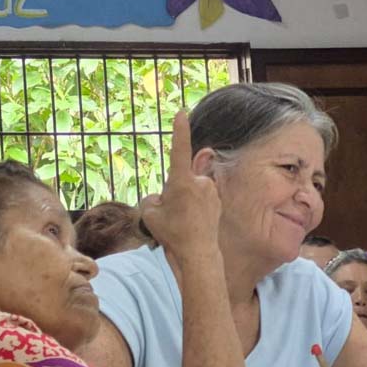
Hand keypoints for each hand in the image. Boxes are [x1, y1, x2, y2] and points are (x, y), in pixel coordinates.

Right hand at [140, 110, 220, 260]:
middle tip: (171, 214)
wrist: (197, 253)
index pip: (179, 150)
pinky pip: (200, 197)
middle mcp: (200, 181)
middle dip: (173, 191)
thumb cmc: (172, 233)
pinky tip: (193, 222)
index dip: (180, 131)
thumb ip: (152, 198)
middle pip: (179, 178)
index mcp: (182, 182)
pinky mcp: (217, 199)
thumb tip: (162, 196)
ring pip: (190, 188)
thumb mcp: (149, 213)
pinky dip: (195, 206)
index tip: (182, 113)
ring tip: (182, 220)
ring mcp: (210, 190)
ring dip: (184, 199)